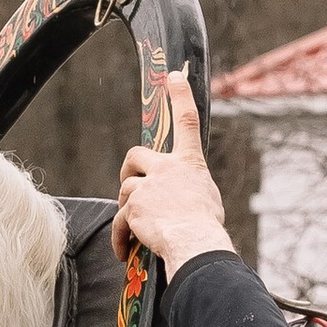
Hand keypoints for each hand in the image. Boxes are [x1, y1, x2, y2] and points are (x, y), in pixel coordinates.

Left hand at [112, 89, 234, 273]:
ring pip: (126, 190)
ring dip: (127, 209)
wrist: (196, 243)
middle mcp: (166, 168)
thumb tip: (183, 196)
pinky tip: (124, 250)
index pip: (187, 121)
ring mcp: (147, 186)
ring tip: (135, 232)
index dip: (180, 96)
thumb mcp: (207, 198)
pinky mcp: (132, 207)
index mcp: (189, 163)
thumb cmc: (207, 227)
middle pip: (136, 155)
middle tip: (130, 184)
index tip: (173, 76)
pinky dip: (120, 237)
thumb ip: (189, 188)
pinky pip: (120, 220)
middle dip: (129, 170)